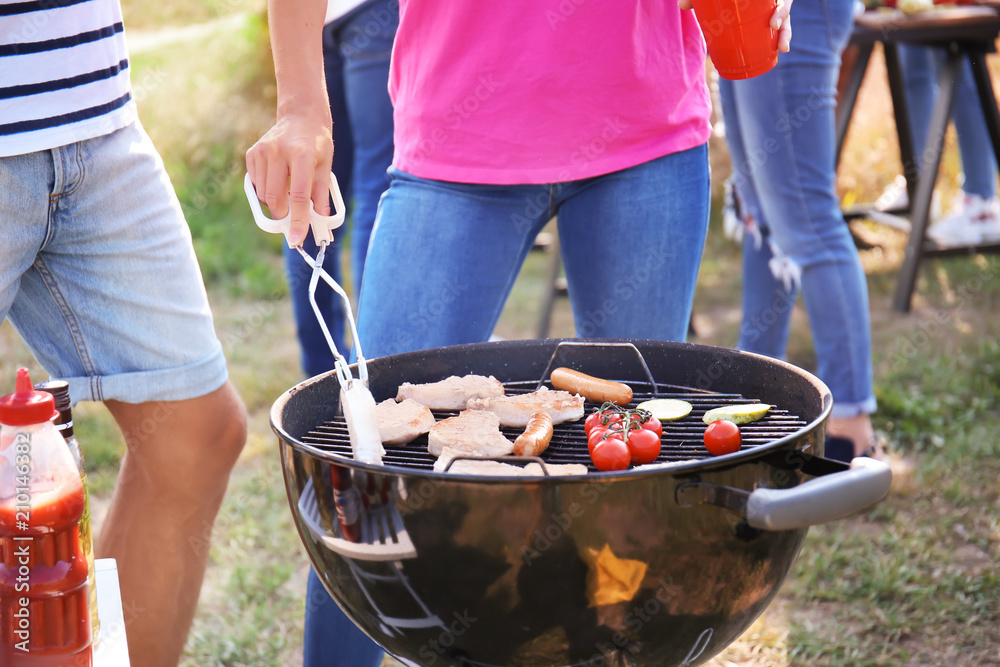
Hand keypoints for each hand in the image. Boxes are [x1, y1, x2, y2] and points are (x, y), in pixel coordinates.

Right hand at [245, 111, 332, 246]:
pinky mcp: (252, 153)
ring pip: (263, 195)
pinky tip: (278, 179)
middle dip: (283, 215)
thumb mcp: (325, 170)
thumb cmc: (317, 146)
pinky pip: (255, 184)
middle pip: (275, 199)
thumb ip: (322, 200)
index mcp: (303, 156)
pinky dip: (266, 191)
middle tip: (293, 219)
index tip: (297, 239)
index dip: (298, 220)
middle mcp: (279, 152)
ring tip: (288, 192)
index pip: (298, 196)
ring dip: (275, 203)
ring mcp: (262, 151)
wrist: (301, 117)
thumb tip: (324, 230)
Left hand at [678, 0, 793, 52]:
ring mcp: (772, 9)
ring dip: (785, 34)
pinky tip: (782, 49)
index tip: (772, 21)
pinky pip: (778, 30)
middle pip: (783, 6)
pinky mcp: (770, 21)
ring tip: (782, 48)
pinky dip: (781, 39)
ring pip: (784, 20)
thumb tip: (681, 5)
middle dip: (782, 17)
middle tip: (774, 26)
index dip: (779, 7)